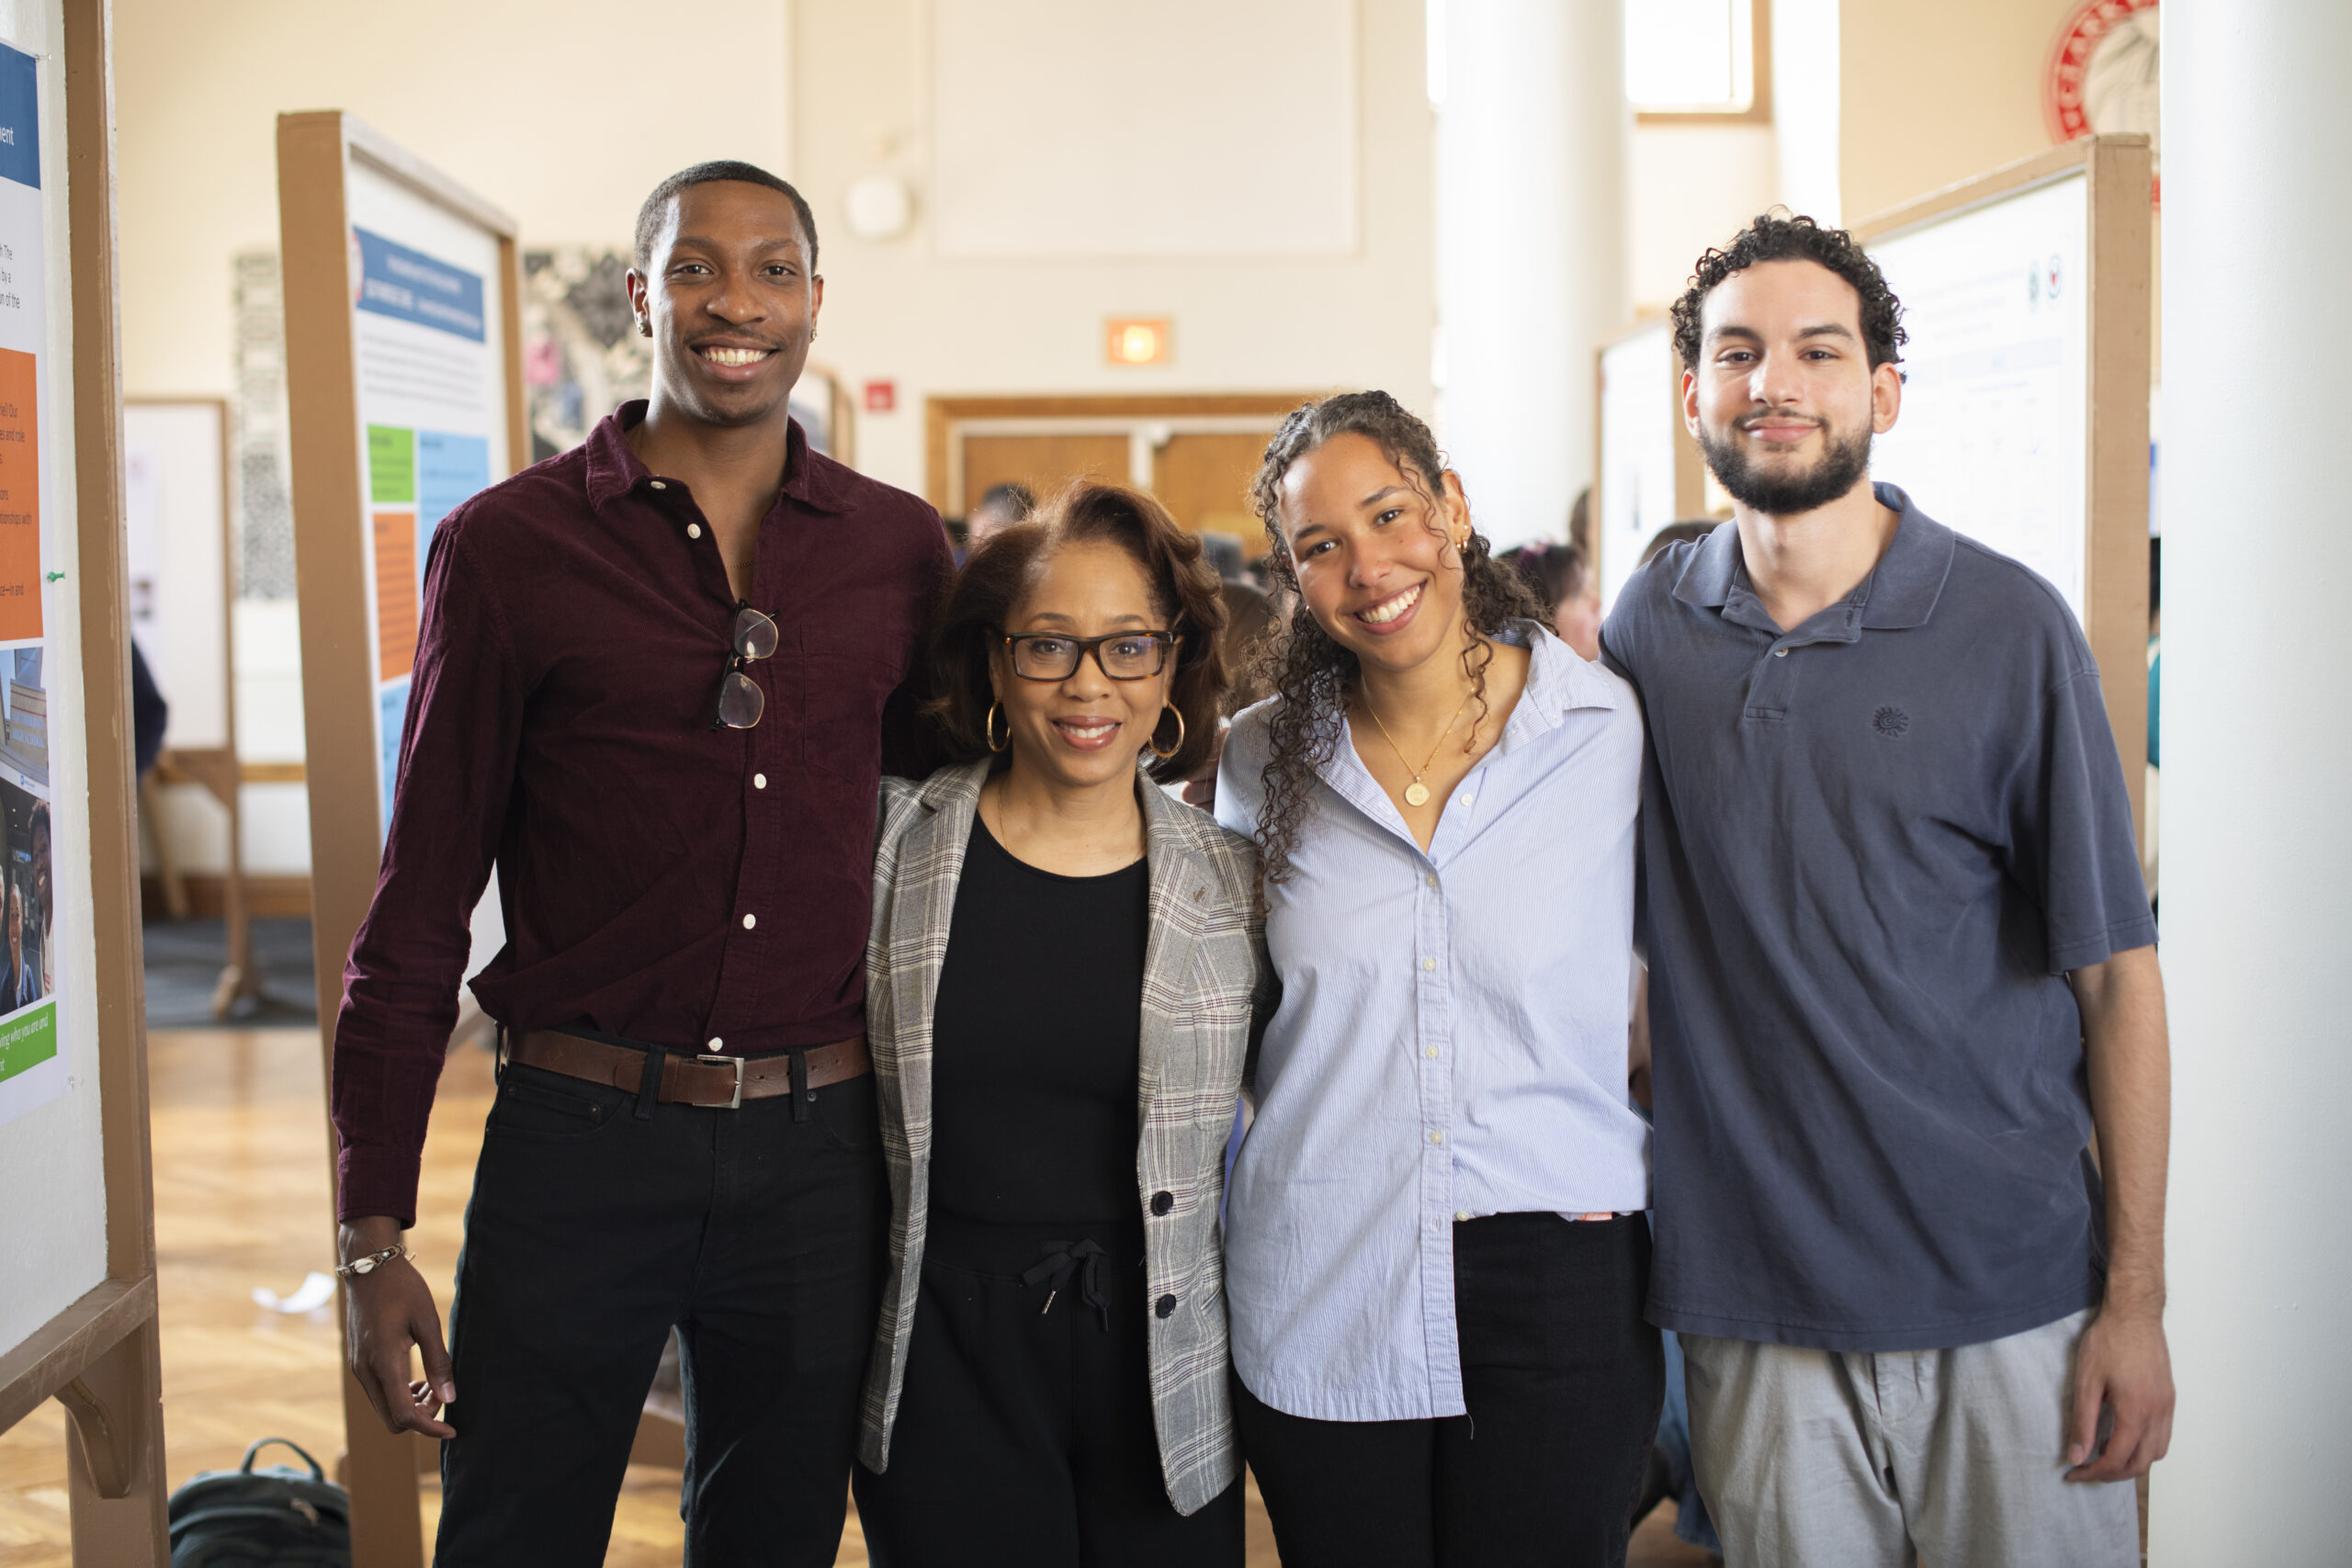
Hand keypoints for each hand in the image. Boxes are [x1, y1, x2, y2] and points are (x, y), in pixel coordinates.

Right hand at [340, 1217, 455, 1438]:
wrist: (369, 1266)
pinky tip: (417, 1377)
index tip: (452, 1430)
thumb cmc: (402, 1288)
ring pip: (383, 1408)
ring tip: (432, 1384)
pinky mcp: (357, 1362)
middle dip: (420, 1417)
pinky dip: (398, 1394)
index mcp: (384, 1363)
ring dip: (409, 1406)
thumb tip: (450, 1399)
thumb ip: (438, 1362)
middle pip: (391, 1419)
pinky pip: (378, 1392)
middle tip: (442, 1395)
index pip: (404, 1415)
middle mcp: (365, 1371)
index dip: (429, 1428)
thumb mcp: (427, 1322)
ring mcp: (357, 1368)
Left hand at [2064, 1304, 2172, 1481]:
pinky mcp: (2169, 1399)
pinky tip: (2124, 1439)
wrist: (2135, 1314)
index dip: (2093, 1472)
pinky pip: (2163, 1437)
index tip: (2073, 1472)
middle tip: (2085, 1470)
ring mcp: (2167, 1407)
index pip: (2117, 1459)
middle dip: (2111, 1474)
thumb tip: (2077, 1455)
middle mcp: (2158, 1414)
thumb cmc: (2109, 1341)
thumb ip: (2083, 1421)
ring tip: (2104, 1458)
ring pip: (2156, 1454)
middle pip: (2140, 1464)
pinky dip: (2145, 1448)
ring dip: (2131, 1464)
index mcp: (2136, 1412)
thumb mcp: (2087, 1381)